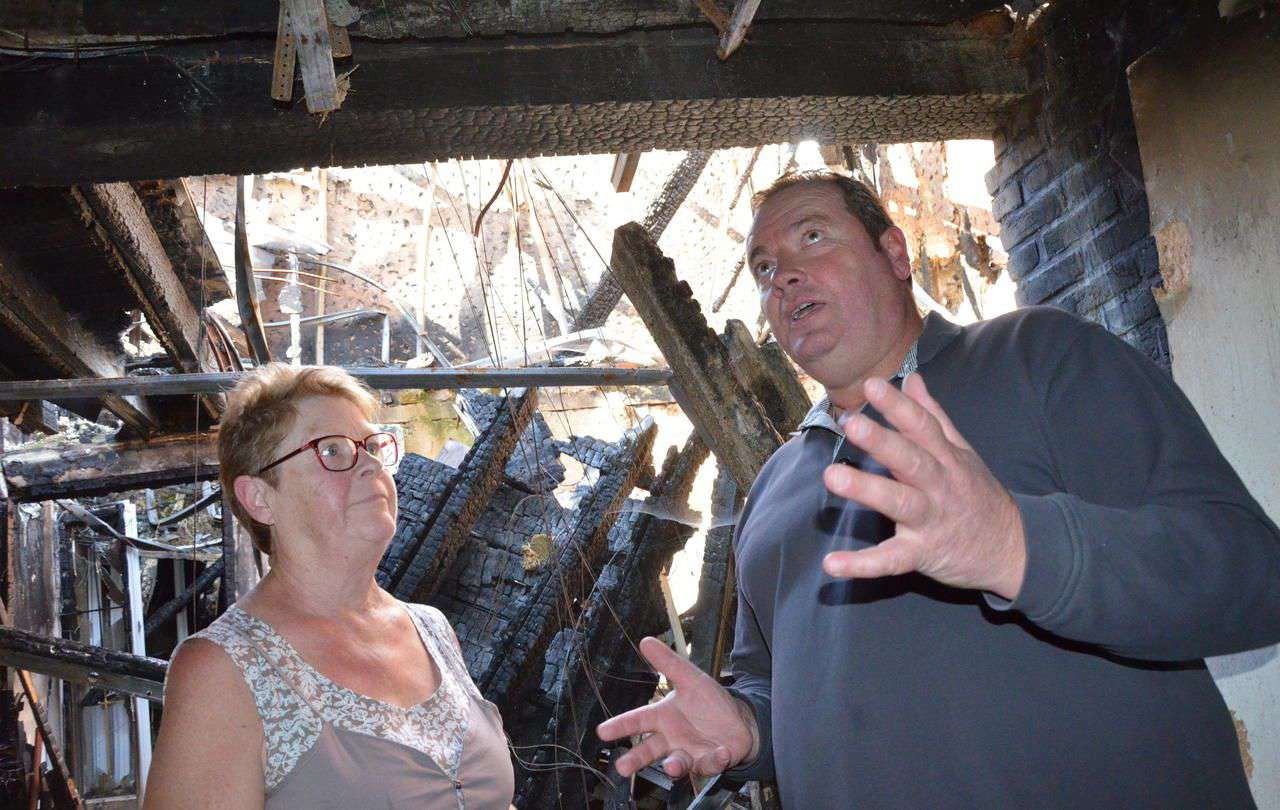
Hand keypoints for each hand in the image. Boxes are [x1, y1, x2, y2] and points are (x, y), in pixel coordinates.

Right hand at [596, 637, 757, 778]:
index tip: (601, 731)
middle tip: (622, 768)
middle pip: (649, 750)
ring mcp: (690, 753)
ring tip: (672, 767)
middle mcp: (672, 739)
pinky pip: (710, 763)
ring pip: (677, 763)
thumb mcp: (690, 679)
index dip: (620, 726)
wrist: (737, 721)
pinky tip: (721, 753)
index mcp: (664, 717)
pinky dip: (714, 760)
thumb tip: (645, 640)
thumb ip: (668, 664)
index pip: (638, 720)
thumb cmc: (708, 702)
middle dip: (636, 759)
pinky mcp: (710, 761)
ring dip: (674, 766)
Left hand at [822, 373, 1026, 599]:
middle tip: (852, 423)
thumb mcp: (963, 451)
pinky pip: (891, 561)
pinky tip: (831, 563)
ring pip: (899, 503)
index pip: (922, 426)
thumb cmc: (977, 494)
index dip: (898, 406)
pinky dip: (862, 564)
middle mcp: (939, 486)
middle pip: (911, 460)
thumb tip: (912, 378)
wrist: (1014, 549)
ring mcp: (931, 520)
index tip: (872, 385)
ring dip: (866, 489)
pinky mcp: (922, 554)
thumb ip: (934, 416)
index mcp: (946, 458)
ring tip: (831, 476)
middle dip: (882, 441)